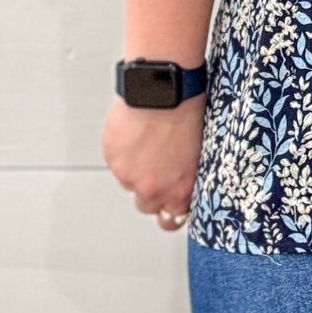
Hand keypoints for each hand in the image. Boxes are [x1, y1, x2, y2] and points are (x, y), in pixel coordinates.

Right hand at [101, 97, 204, 229]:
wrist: (164, 93)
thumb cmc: (187, 115)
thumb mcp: (198, 155)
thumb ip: (185, 179)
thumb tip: (178, 186)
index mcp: (180, 191)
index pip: (171, 220)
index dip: (168, 211)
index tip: (167, 207)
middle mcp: (153, 189)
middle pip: (146, 206)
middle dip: (150, 191)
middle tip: (155, 170)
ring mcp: (129, 176)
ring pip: (128, 182)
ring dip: (134, 169)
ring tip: (146, 144)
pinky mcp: (113, 160)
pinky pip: (116, 163)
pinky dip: (122, 153)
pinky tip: (134, 135)